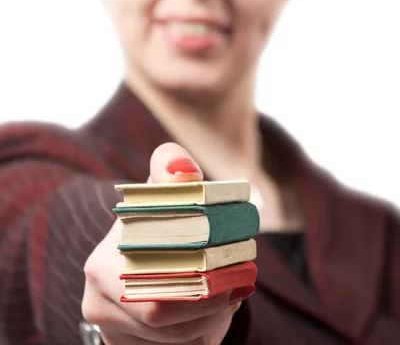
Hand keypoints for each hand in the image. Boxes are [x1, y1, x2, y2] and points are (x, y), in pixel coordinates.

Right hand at [82, 143, 245, 344]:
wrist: (137, 252)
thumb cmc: (155, 215)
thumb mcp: (160, 186)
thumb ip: (170, 164)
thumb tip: (180, 170)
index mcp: (102, 267)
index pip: (156, 295)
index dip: (201, 287)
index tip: (233, 271)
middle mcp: (99, 304)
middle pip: (166, 322)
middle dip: (209, 305)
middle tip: (239, 284)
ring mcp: (113, 332)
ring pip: (174, 339)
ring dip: (209, 319)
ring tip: (229, 291)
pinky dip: (202, 332)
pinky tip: (212, 310)